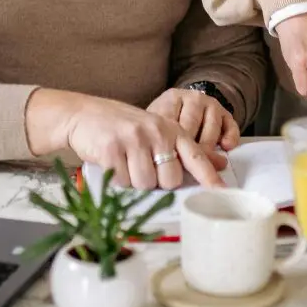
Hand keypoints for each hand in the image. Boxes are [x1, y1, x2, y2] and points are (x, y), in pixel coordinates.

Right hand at [25, 89, 224, 189]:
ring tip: (126, 163)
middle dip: (157, 182)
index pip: (195, 156)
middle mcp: (156, 132)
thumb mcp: (158, 131)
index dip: (209, 177)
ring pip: (146, 184)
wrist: (84, 114)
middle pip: (170, 180)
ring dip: (135, 182)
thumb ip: (186, 150)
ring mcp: (134, 140)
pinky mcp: (112, 150)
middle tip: (143, 167)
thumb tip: (219, 163)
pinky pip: (123, 182)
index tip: (223, 192)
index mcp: (171, 129)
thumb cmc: (124, 127)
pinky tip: (113, 164)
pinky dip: (118, 180)